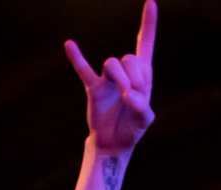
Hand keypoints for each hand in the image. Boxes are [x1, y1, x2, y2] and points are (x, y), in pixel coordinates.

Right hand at [65, 1, 156, 153]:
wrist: (114, 144)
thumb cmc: (132, 129)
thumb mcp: (145, 121)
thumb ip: (142, 108)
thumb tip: (128, 95)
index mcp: (143, 75)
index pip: (146, 44)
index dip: (148, 24)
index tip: (150, 2)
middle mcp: (125, 72)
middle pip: (130, 57)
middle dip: (135, 75)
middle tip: (134, 96)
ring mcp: (108, 79)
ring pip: (112, 63)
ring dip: (120, 78)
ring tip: (123, 95)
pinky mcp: (93, 88)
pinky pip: (83, 69)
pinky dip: (77, 57)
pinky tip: (70, 44)